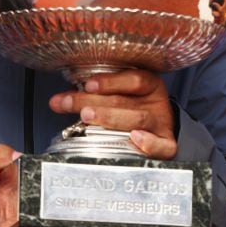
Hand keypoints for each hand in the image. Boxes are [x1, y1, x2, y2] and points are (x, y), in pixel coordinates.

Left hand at [50, 69, 176, 158]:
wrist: (163, 130)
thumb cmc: (136, 110)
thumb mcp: (123, 95)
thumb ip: (95, 96)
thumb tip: (58, 101)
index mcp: (149, 85)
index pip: (132, 79)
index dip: (110, 81)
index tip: (87, 85)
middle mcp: (156, 103)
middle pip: (127, 101)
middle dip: (96, 102)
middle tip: (75, 105)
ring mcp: (162, 125)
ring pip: (139, 119)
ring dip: (112, 118)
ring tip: (88, 116)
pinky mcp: (167, 145)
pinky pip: (162, 146)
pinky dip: (149, 143)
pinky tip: (135, 138)